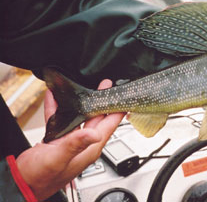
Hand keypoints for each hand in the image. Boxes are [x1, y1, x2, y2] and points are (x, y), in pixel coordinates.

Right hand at [16, 79, 124, 200]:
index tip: (121, 96)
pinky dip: (58, 108)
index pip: (109, 126)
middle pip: (97, 118)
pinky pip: (60, 120)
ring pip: (79, 117)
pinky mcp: (57, 139)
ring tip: (82, 87)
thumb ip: (75, 145)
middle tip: (105, 85)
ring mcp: (70, 141)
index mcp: (89, 149)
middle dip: (101, 101)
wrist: (21, 185)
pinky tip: (55, 97)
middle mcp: (83, 144)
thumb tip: (95, 134)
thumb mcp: (58, 159)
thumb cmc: (39, 178)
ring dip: (79, 102)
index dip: (116, 110)